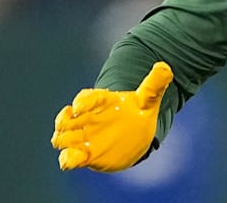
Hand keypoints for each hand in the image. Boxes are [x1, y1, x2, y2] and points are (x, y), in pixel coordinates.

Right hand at [51, 61, 172, 171]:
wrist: (134, 133)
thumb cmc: (136, 112)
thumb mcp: (147, 99)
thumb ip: (154, 85)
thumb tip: (164, 67)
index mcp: (100, 101)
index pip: (86, 97)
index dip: (82, 102)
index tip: (79, 108)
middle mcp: (86, 118)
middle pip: (66, 118)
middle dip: (64, 122)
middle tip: (71, 126)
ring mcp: (82, 136)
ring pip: (61, 137)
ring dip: (62, 139)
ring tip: (70, 144)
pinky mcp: (84, 154)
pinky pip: (68, 157)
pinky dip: (67, 159)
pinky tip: (71, 160)